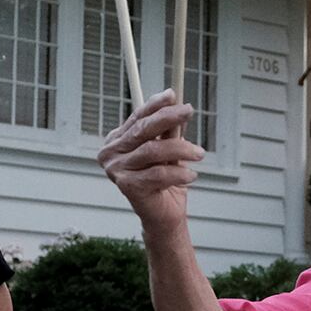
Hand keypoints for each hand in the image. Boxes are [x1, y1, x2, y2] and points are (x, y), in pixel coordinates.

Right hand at [97, 89, 202, 227]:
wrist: (164, 216)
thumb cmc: (165, 182)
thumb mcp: (168, 151)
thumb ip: (168, 132)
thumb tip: (177, 106)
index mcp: (117, 141)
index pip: (136, 117)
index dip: (154, 105)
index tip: (172, 94)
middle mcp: (111, 154)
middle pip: (142, 130)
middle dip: (168, 118)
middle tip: (189, 111)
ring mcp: (116, 170)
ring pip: (152, 151)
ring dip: (180, 149)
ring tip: (200, 154)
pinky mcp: (127, 187)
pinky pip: (158, 173)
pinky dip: (179, 172)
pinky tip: (191, 175)